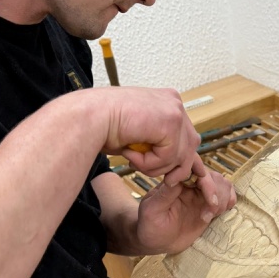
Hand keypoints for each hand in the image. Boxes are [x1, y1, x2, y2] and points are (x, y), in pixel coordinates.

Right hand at [93, 85, 216, 200]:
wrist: (88, 117)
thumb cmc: (104, 126)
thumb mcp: (139, 134)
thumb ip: (158, 142)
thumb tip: (176, 165)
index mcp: (167, 101)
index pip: (186, 136)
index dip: (178, 159)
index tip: (169, 176)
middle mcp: (174, 102)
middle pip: (190, 145)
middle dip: (173, 166)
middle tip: (150, 172)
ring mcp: (174, 110)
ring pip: (181, 155)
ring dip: (156, 167)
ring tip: (133, 160)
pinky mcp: (171, 121)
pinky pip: (170, 156)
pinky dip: (149, 164)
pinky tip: (130, 154)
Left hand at [135, 169, 236, 253]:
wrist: (156, 241)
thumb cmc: (149, 225)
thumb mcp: (152, 211)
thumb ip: (164, 196)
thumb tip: (177, 180)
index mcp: (175, 179)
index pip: (195, 168)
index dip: (205, 180)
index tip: (208, 199)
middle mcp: (190, 183)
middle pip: (212, 176)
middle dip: (215, 194)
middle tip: (208, 214)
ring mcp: (201, 193)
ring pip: (222, 184)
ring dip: (222, 199)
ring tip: (210, 216)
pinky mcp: (209, 204)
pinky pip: (227, 195)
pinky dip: (229, 201)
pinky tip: (220, 213)